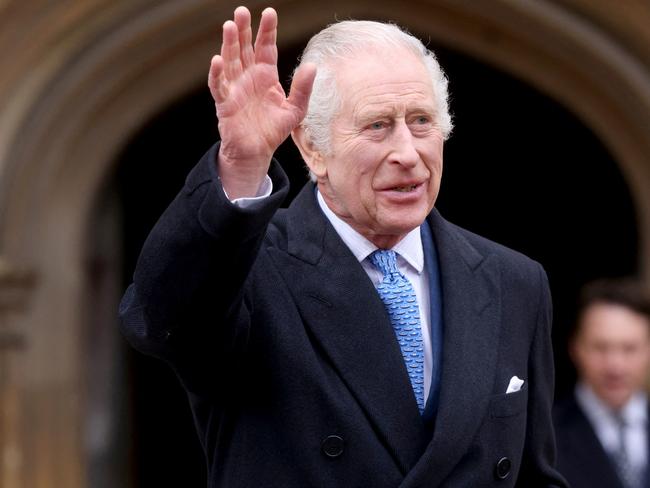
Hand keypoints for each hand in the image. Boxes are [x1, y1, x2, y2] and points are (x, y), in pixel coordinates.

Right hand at [208, 6, 315, 198]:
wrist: (257, 151)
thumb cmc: (274, 129)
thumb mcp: (295, 110)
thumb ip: (303, 89)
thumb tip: (312, 66)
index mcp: (265, 76)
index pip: (266, 48)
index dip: (267, 31)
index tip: (269, 13)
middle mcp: (248, 77)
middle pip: (244, 49)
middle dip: (244, 30)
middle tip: (242, 11)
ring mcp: (235, 88)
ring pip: (230, 61)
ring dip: (229, 44)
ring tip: (230, 26)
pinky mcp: (225, 103)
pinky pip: (218, 86)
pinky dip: (217, 73)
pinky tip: (217, 60)